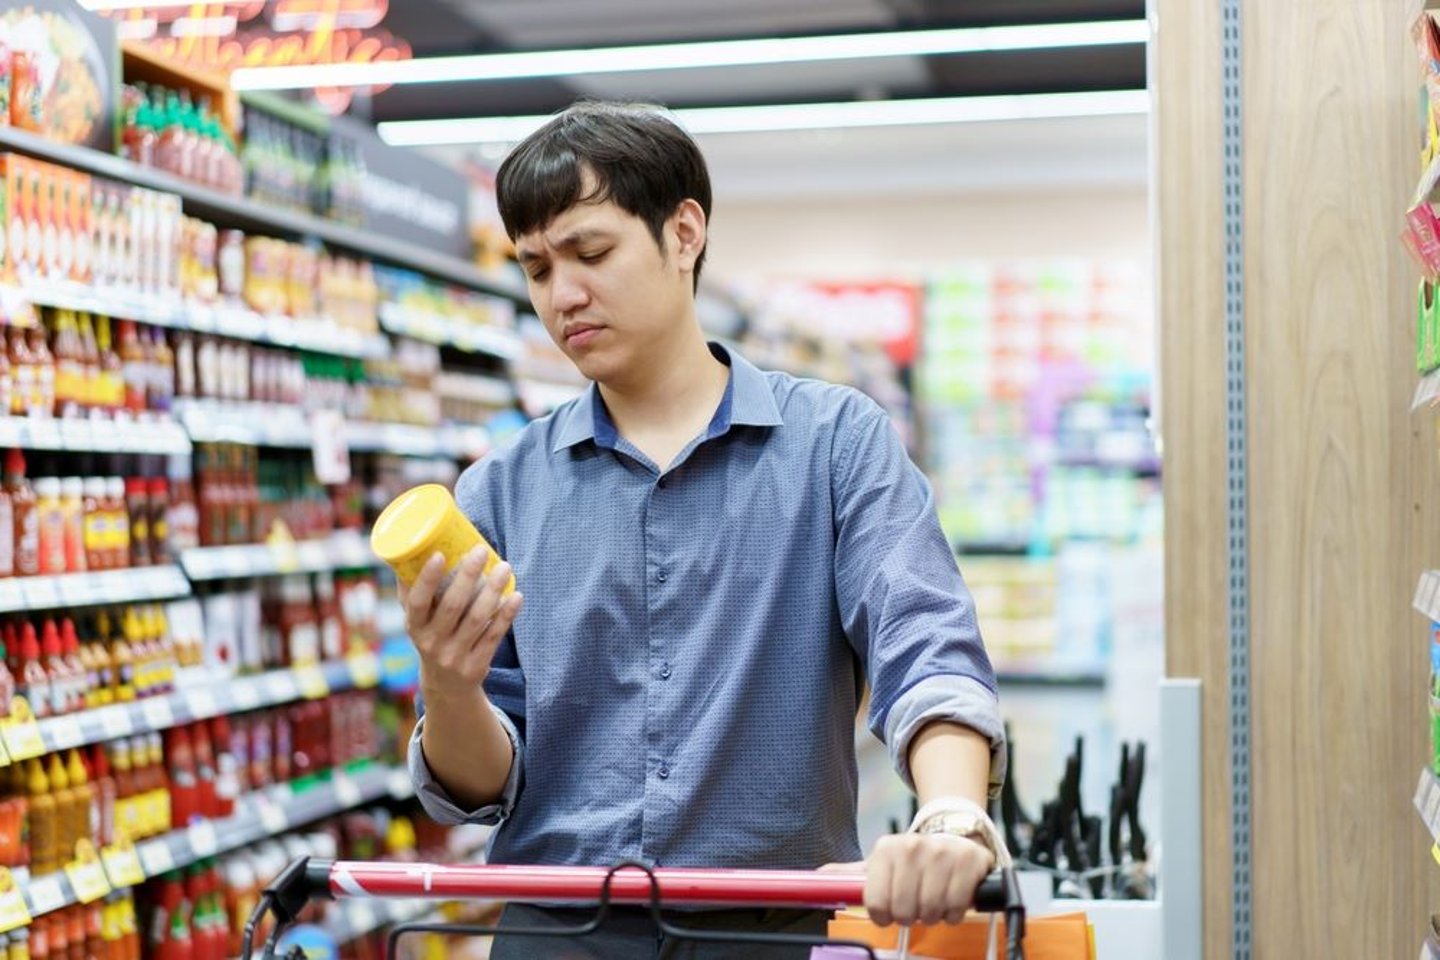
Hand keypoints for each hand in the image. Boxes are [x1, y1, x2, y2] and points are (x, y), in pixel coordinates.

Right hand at [399, 547, 522, 697]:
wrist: (446, 687)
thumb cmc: (432, 638)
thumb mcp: (417, 622)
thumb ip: (413, 593)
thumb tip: (410, 552)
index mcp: (414, 628)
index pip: (417, 602)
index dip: (427, 579)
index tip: (439, 554)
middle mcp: (432, 643)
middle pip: (452, 606)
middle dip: (467, 576)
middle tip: (480, 551)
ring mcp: (455, 656)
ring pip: (477, 618)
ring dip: (493, 590)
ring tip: (504, 567)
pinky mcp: (476, 665)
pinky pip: (494, 636)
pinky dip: (506, 615)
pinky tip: (516, 596)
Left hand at [823, 832, 994, 926]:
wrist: (955, 839)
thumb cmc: (913, 862)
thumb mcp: (881, 865)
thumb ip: (850, 874)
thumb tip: (819, 876)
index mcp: (886, 848)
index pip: (875, 903)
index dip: (883, 915)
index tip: (889, 912)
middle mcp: (912, 846)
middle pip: (904, 910)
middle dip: (910, 916)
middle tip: (915, 905)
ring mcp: (942, 852)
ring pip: (930, 910)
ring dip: (933, 915)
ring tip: (934, 900)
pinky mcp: (968, 860)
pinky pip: (957, 907)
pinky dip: (954, 913)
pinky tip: (951, 899)